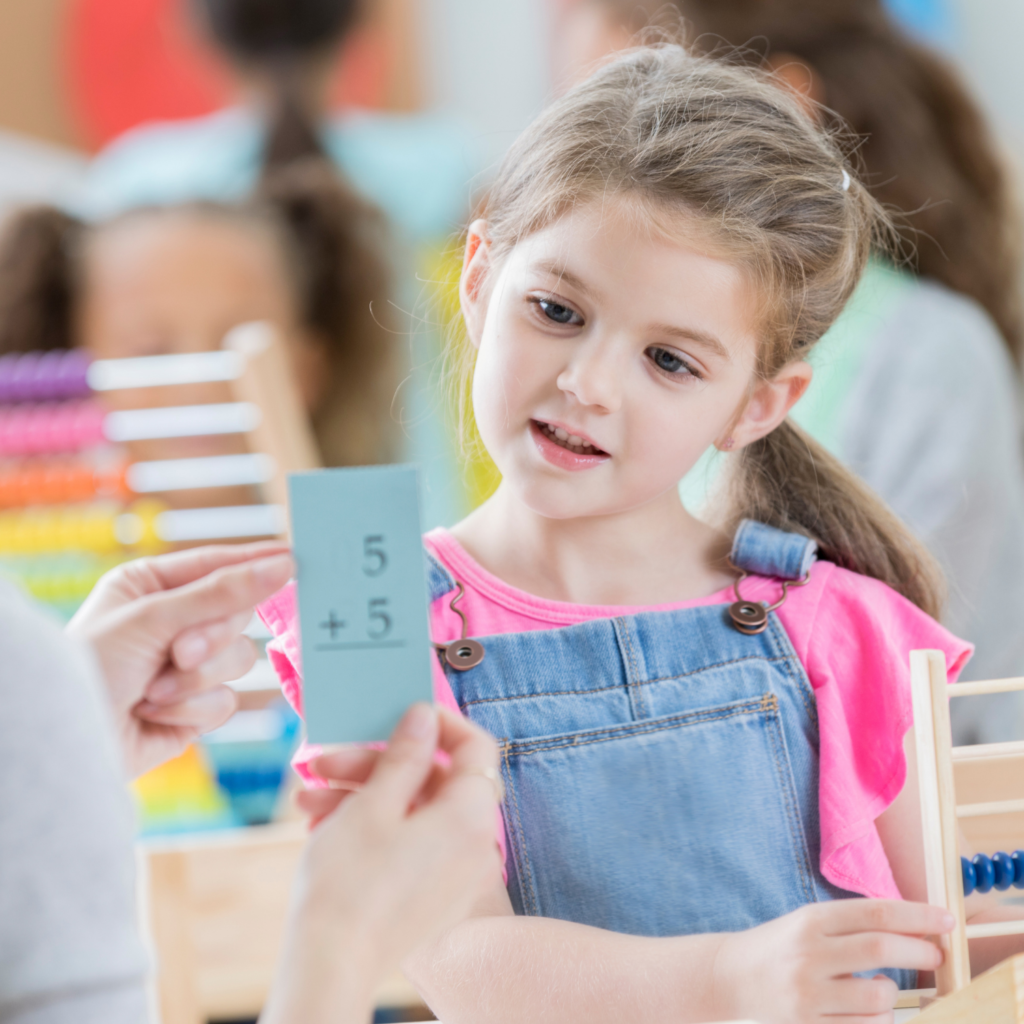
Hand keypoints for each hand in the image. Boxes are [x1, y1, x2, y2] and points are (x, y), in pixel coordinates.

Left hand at [66, 543, 293, 776]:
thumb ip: (222, 592)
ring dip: (196, 679)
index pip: (216, 565)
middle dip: (209, 639)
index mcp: (152, 586)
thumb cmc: (91, 667)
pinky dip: (191, 709)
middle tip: (180, 653)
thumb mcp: (153, 618)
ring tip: (153, 692)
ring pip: (239, 660)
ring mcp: (185, 667)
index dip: (254, 562)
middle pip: (238, 615)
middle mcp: (172, 622)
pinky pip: (226, 700)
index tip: (294, 557)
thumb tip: (284, 564)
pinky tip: (153, 713)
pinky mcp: (194, 708)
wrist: (67, 742)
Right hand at [261, 704, 502, 1023]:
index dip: (439, 724)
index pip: (476, 747)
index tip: (399, 716)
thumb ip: (405, 754)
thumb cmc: (350, 883)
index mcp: (471, 816)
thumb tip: (425, 716)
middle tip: (325, 763)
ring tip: (308, 801)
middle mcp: (475, 845)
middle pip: (434, 780)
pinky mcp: (432, 897)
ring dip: (362, 796)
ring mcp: (455, 875)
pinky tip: (325, 826)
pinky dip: (375, 829)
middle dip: (376, 765)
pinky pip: (411, 844)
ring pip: (414, 812)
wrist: (329, 968)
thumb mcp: (374, 803)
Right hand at [714, 899, 954, 1022]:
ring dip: (893, 994)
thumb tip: (909, 930)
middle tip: (937, 955)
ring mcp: (807, 992)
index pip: (873, 912)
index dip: (916, 916)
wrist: (728, 978)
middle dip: (918, 951)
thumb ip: (849, 927)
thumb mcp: (805, 923)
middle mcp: (808, 953)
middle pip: (879, 948)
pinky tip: (867, 1010)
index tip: (946, 920)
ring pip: (877, 998)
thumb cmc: (777, 948)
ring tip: (885, 988)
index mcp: (809, 920)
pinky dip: (876, 1021)